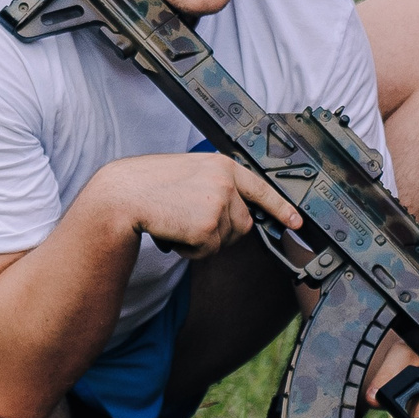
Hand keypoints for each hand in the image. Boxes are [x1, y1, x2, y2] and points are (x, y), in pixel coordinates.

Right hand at [95, 153, 301, 259]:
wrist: (123, 195)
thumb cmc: (148, 185)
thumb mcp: (189, 173)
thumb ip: (216, 185)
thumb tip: (235, 213)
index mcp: (223, 165)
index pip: (261, 188)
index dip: (280, 208)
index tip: (296, 222)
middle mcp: (226, 182)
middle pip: (242, 224)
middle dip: (221, 232)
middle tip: (189, 221)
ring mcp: (219, 204)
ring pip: (226, 240)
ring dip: (203, 241)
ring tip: (177, 221)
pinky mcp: (208, 226)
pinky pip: (208, 251)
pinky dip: (190, 250)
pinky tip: (173, 231)